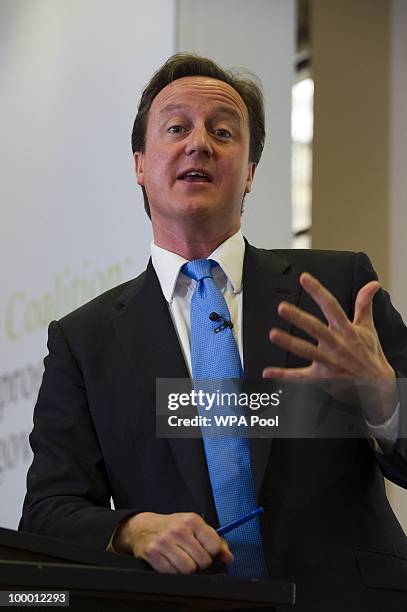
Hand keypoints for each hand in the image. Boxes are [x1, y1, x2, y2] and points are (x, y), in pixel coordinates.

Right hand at [112, 512, 232, 573]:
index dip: (212, 553)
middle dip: (199, 562)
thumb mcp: (194, 526)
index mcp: (192, 520)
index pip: (214, 546)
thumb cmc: (172, 526)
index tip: (206, 551)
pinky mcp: (152, 553)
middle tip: (191, 555)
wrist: (143, 526)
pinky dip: (172, 571)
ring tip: (180, 559)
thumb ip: (214, 540)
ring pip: (188, 569)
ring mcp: (164, 541)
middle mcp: (178, 530)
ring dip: (186, 569)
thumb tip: (228, 557)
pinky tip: (169, 561)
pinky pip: (171, 573)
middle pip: (202, 561)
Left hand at [262, 272, 396, 423]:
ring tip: (273, 334)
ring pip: (307, 351)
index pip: (331, 306)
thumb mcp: (368, 328)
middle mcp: (337, 344)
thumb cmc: (369, 354)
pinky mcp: (322, 377)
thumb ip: (365, 305)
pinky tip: (269, 372)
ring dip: (290, 343)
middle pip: (316, 328)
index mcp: (346, 330)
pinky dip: (284, 375)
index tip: (304, 278)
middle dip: (299, 318)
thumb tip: (372, 285)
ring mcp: (329, 361)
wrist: (377, 384)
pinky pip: (300, 377)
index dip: (318, 291)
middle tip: (282, 307)